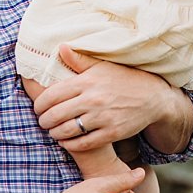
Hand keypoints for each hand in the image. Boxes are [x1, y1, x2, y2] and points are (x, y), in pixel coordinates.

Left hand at [30, 46, 177, 151]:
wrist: (153, 97)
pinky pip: (81, 143)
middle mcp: (94, 99)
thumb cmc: (124, 79)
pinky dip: (69, 144)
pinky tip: (67, 140)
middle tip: (43, 121)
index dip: (40, 104)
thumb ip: (79, 60)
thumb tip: (61, 48)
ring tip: (54, 130)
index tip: (39, 107)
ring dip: (54, 133)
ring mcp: (102, 117)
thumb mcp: (103, 66)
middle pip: (55, 115)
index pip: (52, 95)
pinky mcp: (110, 133)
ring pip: (65, 131)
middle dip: (44, 121)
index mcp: (88, 80)